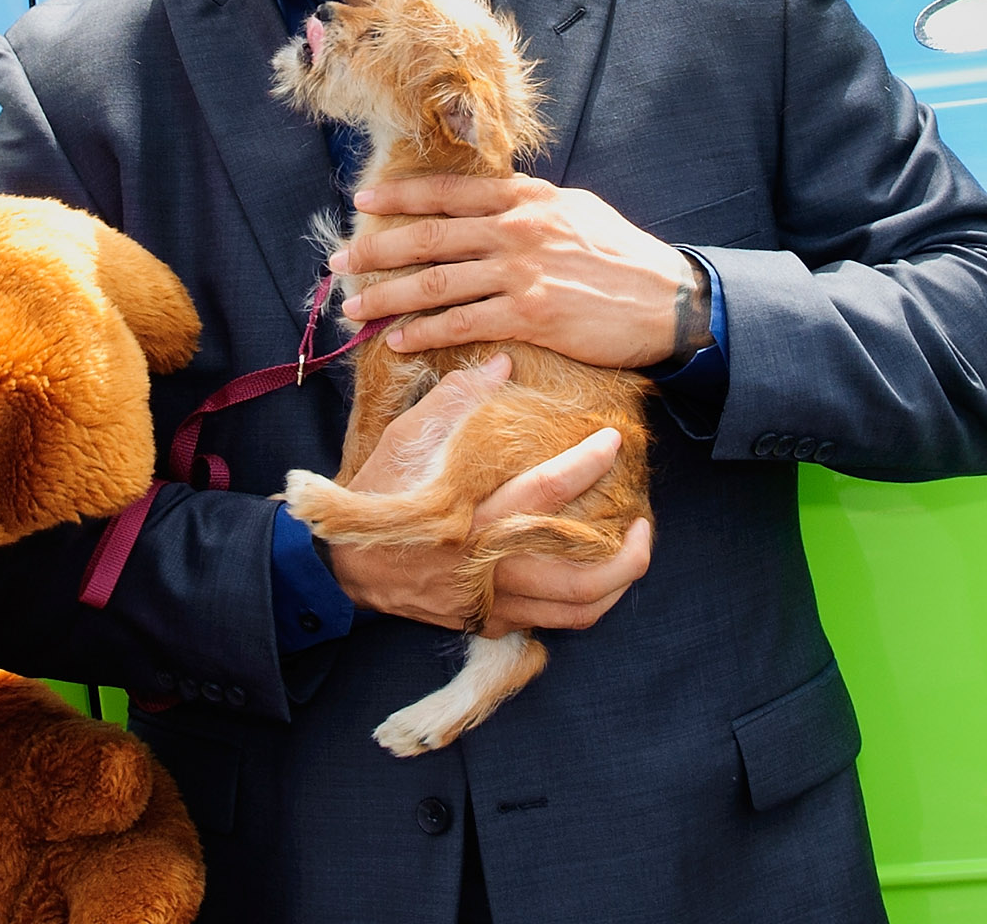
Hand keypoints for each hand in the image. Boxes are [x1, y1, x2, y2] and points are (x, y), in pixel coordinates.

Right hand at [321, 355, 654, 634]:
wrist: (342, 566)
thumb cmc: (375, 495)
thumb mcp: (404, 439)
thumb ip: (456, 401)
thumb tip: (504, 364)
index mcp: (467, 516)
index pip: (543, 491)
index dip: (586, 464)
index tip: (612, 441)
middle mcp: (485, 565)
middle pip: (578, 573)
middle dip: (626, 552)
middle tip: (643, 523)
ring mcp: (489, 600)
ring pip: (575, 608)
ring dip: (616, 585)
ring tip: (631, 554)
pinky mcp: (486, 621)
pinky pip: (551, 623)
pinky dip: (583, 604)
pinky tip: (594, 578)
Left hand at [334, 175, 707, 371]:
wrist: (668, 299)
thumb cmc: (621, 255)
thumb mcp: (575, 209)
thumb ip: (528, 206)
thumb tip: (490, 204)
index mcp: (525, 197)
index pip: (447, 192)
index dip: (399, 196)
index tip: (362, 200)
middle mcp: (515, 229)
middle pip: (428, 237)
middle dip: (375, 249)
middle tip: (337, 262)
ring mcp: (520, 273)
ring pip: (435, 283)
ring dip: (387, 296)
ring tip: (355, 306)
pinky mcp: (529, 315)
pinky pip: (462, 324)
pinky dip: (424, 333)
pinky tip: (399, 340)